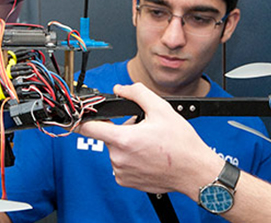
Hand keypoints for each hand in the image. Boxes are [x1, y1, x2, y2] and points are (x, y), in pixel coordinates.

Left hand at [77, 83, 223, 194]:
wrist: (194, 172)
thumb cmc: (181, 145)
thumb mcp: (162, 109)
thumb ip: (137, 93)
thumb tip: (121, 88)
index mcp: (123, 140)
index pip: (87, 128)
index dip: (81, 119)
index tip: (76, 117)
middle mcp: (118, 158)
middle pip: (108, 137)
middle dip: (122, 131)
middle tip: (143, 131)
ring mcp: (121, 172)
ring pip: (116, 151)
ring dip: (127, 146)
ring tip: (150, 146)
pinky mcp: (126, 181)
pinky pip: (121, 165)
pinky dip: (131, 159)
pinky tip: (148, 157)